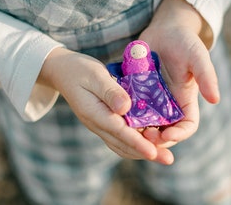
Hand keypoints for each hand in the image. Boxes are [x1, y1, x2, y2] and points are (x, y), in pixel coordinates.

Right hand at [38, 48, 174, 164]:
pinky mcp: (102, 120)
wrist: (63, 72)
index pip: (120, 132)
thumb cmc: (79, 70)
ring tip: (161, 154)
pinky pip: (119, 136)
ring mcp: (99, 123)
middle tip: (167, 159)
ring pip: (121, 144)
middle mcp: (97, 123)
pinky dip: (133, 142)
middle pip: (123, 144)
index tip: (154, 153)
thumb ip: (110, 92)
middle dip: (146, 152)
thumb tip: (126, 108)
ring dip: (141, 150)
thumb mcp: (95, 76)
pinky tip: (146, 140)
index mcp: (94, 113)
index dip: (138, 143)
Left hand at [139, 0, 219, 148]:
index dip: (179, 134)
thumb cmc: (185, 42)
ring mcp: (151, 97)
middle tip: (143, 136)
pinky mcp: (137, 89)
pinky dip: (126, 112)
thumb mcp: (197, 57)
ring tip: (129, 127)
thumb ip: (206, 76)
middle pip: (163, 129)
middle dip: (155, 137)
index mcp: (186, 100)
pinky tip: (118, 111)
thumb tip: (215, 99)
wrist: (165, 30)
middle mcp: (168, 103)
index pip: (186, 126)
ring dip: (138, 128)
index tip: (166, 134)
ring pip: (145, 121)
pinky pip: (130, 105)